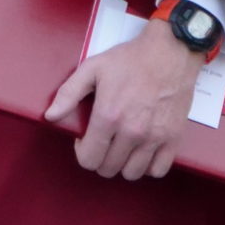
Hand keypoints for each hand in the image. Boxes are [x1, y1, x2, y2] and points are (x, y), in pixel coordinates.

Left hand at [45, 14, 206, 180]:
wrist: (171, 51)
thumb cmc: (131, 59)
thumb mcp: (93, 68)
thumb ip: (68, 94)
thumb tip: (51, 116)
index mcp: (108, 116)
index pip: (89, 159)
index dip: (83, 152)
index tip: (87, 139)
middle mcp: (131, 132)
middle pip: (108, 169)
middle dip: (101, 157)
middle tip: (104, 141)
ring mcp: (154, 137)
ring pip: (132, 173)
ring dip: (124, 164)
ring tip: (123, 147)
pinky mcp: (173, 138)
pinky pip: (158, 170)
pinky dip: (149, 165)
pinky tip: (144, 151)